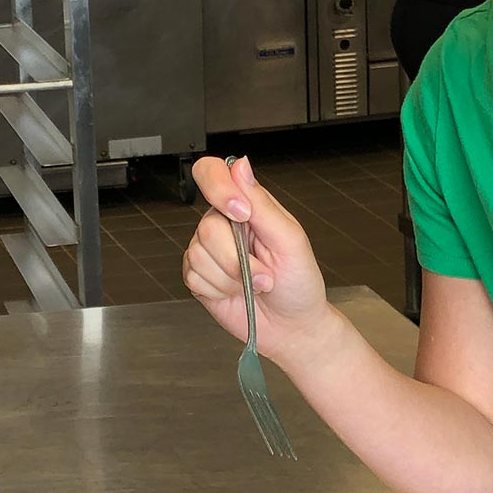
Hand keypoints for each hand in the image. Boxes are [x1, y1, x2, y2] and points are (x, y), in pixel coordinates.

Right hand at [182, 156, 336, 369]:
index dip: (218, 188)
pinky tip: (236, 292)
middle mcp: (224, 224)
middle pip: (207, 226)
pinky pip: (193, 276)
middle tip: (263, 273)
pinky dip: (219, 290)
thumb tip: (241, 166)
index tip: (239, 212)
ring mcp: (209, 251)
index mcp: (247, 206)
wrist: (293, 327)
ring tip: (254, 285)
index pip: (213, 174)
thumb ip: (262, 204)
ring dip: (232, 278)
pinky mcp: (199, 276)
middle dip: (237, 259)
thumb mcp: (291, 240)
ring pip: (199, 254)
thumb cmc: (299, 283)